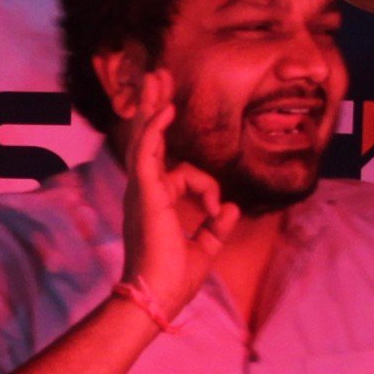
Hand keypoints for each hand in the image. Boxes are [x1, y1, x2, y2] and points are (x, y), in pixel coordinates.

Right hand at [119, 72, 234, 323]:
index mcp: (155, 205)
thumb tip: (231, 208)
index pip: (179, 176)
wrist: (157, 296)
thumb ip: (216, 228)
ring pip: (145, 138)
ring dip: (153, 106)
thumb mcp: (204, 250)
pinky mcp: (145, 192)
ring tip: (158, 77)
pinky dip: (156, 128)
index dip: (206, 187)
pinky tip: (166, 108)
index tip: (217, 209)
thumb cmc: (173, 279)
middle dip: (155, 109)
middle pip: (148, 141)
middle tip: (159, 79)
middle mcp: (144, 193)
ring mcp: (142, 191)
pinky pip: (148, 151)